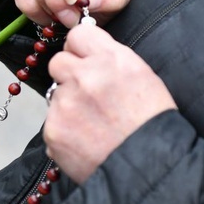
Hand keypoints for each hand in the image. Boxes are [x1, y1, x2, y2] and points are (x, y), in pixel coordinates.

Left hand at [44, 24, 176, 183]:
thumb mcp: (143, 77)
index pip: (77, 35)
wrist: (149, 167)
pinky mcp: (53, 131)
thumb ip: (110, 61)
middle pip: (57, 62)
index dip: (79, 49)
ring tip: (92, 125)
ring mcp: (65, 105)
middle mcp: (84, 77)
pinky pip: (52, 123)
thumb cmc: (151, 125)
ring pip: (54, 95)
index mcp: (111, 59)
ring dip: (67, 106)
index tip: (82, 59)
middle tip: (86, 96)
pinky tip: (85, 141)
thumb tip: (87, 54)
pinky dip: (64, 132)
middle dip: (68, 75)